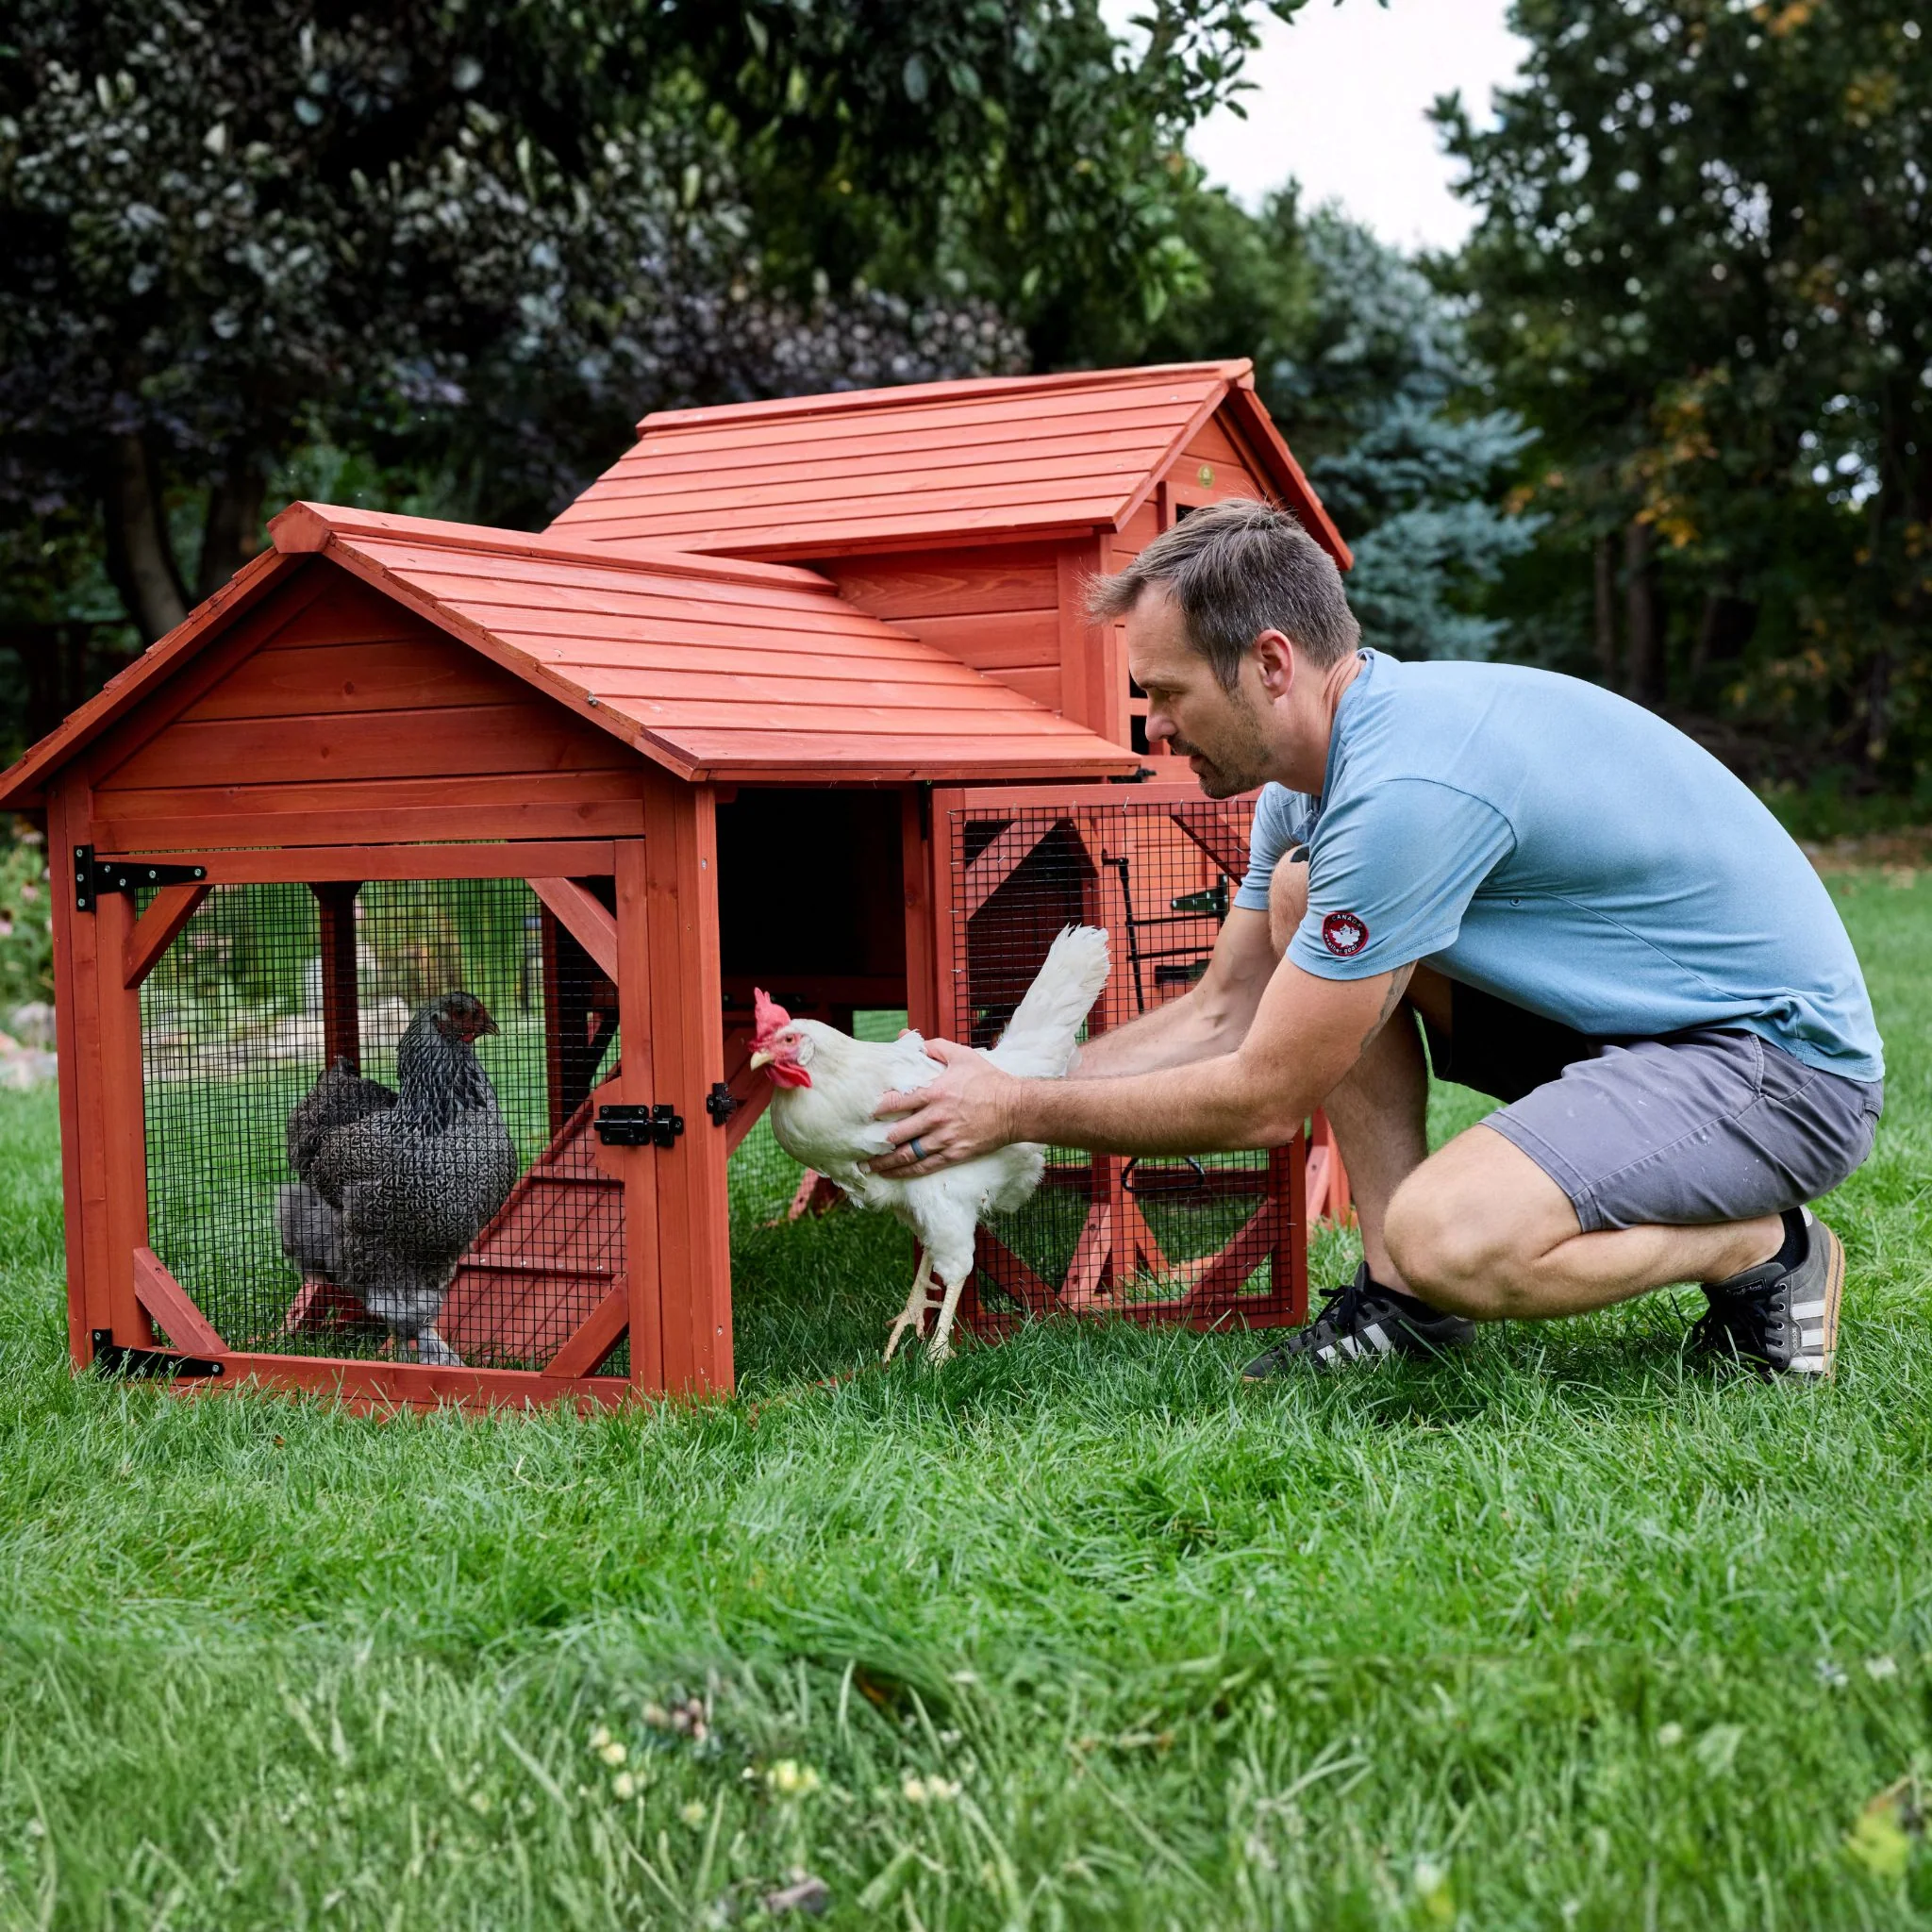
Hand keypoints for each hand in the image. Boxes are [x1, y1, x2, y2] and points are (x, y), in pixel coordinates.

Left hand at [870, 1038, 1017, 1175]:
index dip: (876, 1109)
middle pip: (897, 1133)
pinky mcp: (955, 1154)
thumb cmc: (988, 1080)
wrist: (1016, 1108)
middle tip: (858, 1143)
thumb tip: (905, 1038)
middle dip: (875, 1140)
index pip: (896, 1102)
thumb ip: (931, 1047)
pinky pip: (925, 1166)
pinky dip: (905, 1172)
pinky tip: (891, 1174)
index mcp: (935, 1092)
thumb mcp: (961, 1056)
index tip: (862, 1113)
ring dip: (885, 1161)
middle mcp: (936, 1118)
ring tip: (867, 1165)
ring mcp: (945, 1139)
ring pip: (908, 1154)